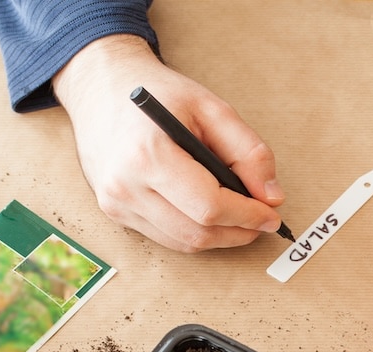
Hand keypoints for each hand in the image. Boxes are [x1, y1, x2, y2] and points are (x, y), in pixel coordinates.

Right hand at [52, 36, 285, 252]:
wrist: (101, 88)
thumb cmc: (158, 94)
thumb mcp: (211, 108)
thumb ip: (248, 152)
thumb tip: (271, 197)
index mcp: (148, 155)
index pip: (209, 207)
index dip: (247, 216)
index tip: (271, 215)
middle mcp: (126, 185)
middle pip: (196, 232)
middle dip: (238, 231)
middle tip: (261, 221)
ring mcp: (116, 203)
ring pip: (182, 242)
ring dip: (219, 237)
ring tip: (240, 219)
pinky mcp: (115, 212)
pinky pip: (165, 237)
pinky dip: (194, 232)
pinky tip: (210, 215)